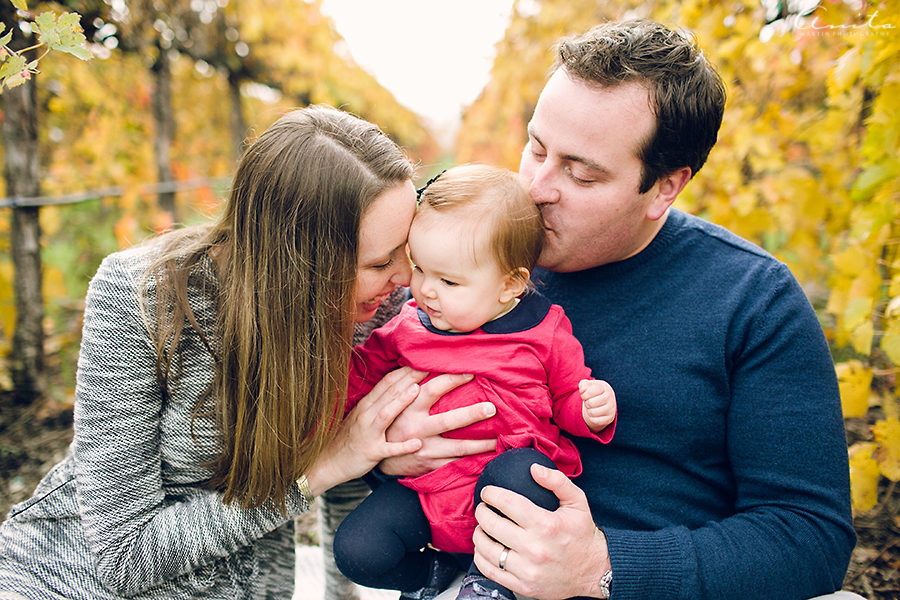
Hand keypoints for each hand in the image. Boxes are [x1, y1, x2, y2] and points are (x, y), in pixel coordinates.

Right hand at [306, 367, 424, 495]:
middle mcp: (366, 415)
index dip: (404, 370)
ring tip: (417, 390)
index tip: (422, 359)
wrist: (328, 462)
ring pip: (386, 414)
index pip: (387, 382)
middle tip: (429, 365)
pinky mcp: (371, 452)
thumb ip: (379, 401)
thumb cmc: (350, 438)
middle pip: (389, 392)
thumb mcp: (362, 415)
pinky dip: (402, 446)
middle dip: (409, 377)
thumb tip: (399, 387)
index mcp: (366, 405)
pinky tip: (417, 443)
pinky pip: (387, 449)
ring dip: (401, 401)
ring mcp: (368, 433)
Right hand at [379, 372, 496, 476]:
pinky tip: (486, 458)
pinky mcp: (428, 465)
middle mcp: (416, 428)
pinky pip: (453, 464)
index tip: (471, 372)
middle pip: (448, 420)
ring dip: (479, 443)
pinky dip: (470, 462)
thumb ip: (405, 383)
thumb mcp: (391, 400)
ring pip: (456, 447)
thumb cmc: (388, 421)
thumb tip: (421, 362)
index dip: (450, 380)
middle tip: (492, 407)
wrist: (373, 454)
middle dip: (471, 414)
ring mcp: (423, 449)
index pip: (431, 390)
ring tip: (498, 438)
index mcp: (408, 409)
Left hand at [472, 464, 610, 599]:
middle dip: (482, 511)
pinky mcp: (524, 586)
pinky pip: (491, 571)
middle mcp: (535, 549)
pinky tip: (485, 547)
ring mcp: (528, 570)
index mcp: (546, 525)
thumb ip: (557, 481)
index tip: (487, 492)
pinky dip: (481, 557)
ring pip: (487, 549)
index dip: (491, 494)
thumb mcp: (577, 502)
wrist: (594, 571)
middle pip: (493, 525)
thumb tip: (534, 468)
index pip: (508, 503)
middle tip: (483, 507)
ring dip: (479, 534)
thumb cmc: (583, 534)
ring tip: (482, 526)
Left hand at [580, 379, 616, 431]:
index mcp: (605, 388)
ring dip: (588, 411)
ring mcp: (611, 409)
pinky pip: (595, 421)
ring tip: (592, 407)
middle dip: (586, 403)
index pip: (591, 391)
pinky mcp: (609, 419)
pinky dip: (591, 418)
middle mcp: (610, 398)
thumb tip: (582, 390)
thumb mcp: (588, 386)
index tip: (584, 394)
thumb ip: (583, 385)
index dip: (584, 394)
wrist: (605, 402)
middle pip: (590, 403)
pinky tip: (594, 414)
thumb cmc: (594, 392)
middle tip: (588, 401)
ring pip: (592, 413)